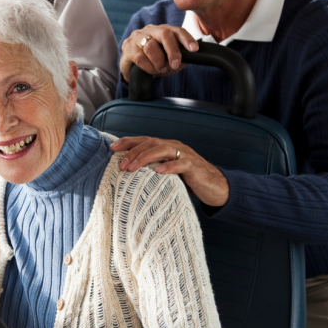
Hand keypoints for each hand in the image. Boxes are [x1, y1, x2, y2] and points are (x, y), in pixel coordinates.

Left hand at [111, 136, 228, 206]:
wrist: (215, 186)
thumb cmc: (188, 180)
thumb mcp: (167, 172)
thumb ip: (152, 169)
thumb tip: (128, 173)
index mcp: (166, 147)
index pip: (144, 140)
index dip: (128, 142)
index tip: (112, 148)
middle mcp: (174, 147)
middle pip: (151, 143)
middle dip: (133, 152)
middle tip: (120, 164)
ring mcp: (185, 155)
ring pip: (163, 149)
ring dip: (145, 157)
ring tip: (132, 167)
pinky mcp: (194, 167)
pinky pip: (181, 164)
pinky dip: (169, 167)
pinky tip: (158, 172)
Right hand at [120, 25, 197, 80]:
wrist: (134, 70)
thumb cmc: (155, 62)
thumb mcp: (171, 62)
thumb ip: (181, 59)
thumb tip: (191, 58)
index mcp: (165, 31)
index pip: (178, 31)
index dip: (187, 39)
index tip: (194, 49)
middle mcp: (152, 30)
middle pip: (164, 33)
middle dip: (172, 50)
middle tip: (175, 64)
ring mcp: (138, 36)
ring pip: (151, 46)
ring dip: (158, 62)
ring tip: (160, 69)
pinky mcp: (127, 46)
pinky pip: (140, 57)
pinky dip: (148, 67)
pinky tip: (151, 71)